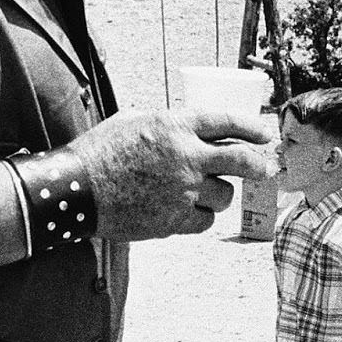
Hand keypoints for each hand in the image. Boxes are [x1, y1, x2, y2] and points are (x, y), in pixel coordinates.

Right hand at [72, 108, 274, 240]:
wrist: (74, 190)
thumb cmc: (99, 151)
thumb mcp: (134, 121)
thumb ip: (168, 124)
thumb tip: (193, 128)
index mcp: (175, 126)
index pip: (227, 121)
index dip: (252, 126)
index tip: (266, 134)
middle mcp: (185, 157)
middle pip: (241, 161)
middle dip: (260, 165)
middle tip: (267, 168)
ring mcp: (182, 191)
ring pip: (224, 195)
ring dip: (219, 194)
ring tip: (201, 191)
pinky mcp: (174, 220)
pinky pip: (205, 221)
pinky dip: (200, 217)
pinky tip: (185, 211)